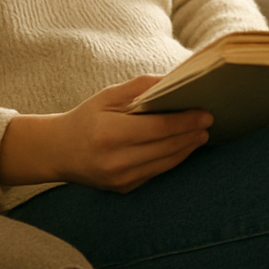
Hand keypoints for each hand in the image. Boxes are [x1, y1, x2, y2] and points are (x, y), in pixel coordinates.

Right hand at [1, 75, 212, 193]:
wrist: (58, 151)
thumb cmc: (86, 118)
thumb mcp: (108, 96)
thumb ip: (142, 86)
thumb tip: (176, 80)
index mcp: (110, 134)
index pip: (158, 128)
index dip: (185, 121)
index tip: (205, 113)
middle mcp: (115, 161)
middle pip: (166, 147)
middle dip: (191, 135)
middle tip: (209, 122)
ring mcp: (120, 179)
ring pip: (165, 164)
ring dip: (186, 149)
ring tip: (200, 135)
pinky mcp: (124, 189)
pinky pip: (156, 172)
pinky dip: (172, 159)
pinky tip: (182, 147)